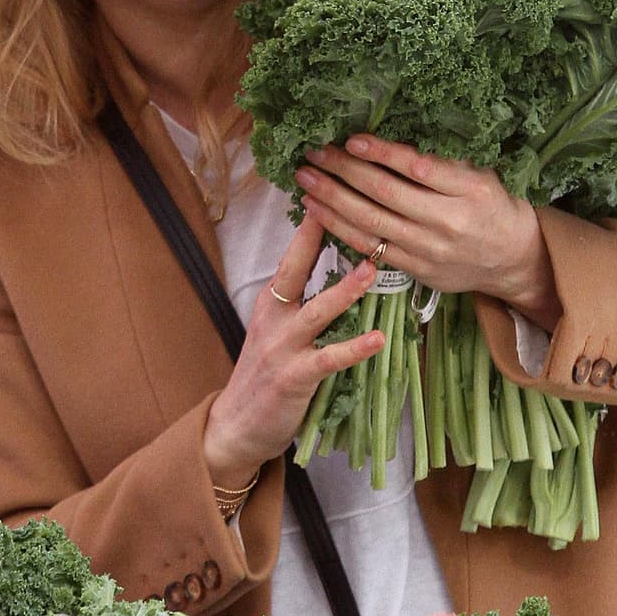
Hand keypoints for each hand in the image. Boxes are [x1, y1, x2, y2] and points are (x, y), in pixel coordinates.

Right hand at [204, 215, 383, 482]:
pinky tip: (379, 339)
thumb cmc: (265, 377)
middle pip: (297, 268)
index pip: (293, 255)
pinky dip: (354, 348)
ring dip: (345, 290)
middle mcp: (274, 317)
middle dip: (320, 237)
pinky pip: (329, 358)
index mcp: (271, 302)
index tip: (332, 189)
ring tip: (371, 270)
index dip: (312, 224)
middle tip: (350, 208)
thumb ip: (301, 304)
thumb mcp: (277, 331)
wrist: (237, 426)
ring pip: (317, 311)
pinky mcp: (294, 376)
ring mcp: (282, 346)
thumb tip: (341, 273)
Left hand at [295, 134, 558, 324]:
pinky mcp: (415, 269)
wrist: (511, 259)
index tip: (352, 139)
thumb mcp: (481, 175)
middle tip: (314, 153)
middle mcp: (448, 222)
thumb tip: (394, 136)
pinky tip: (316, 210)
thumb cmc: (493, 206)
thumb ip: (443, 160)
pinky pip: (369, 247)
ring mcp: (428, 250)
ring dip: (332, 199)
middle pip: (386, 194)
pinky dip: (339, 228)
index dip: (382, 153)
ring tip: (305, 178)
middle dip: (345, 171)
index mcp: (469, 191)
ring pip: (371, 223)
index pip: (418, 168)